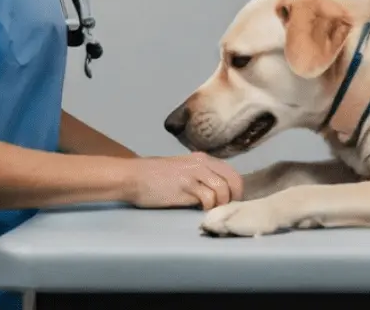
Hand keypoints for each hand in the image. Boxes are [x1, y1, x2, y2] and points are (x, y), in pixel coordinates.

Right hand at [122, 152, 243, 210]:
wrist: (133, 176)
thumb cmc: (155, 177)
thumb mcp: (183, 171)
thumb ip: (201, 177)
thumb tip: (218, 193)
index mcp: (203, 159)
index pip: (232, 172)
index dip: (236, 190)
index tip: (231, 202)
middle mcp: (202, 163)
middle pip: (233, 180)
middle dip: (234, 197)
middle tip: (226, 209)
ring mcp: (194, 173)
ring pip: (223, 189)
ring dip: (221, 204)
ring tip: (211, 210)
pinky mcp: (185, 186)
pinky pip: (208, 197)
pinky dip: (208, 207)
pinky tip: (200, 210)